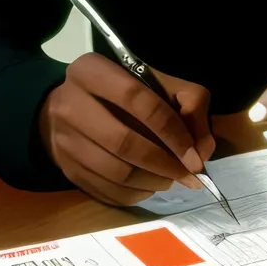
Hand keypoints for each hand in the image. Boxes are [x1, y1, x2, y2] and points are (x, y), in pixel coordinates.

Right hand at [38, 53, 215, 206]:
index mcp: (93, 71)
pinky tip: (150, 186)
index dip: (171, 130)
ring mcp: (62, 139)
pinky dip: (133, 194)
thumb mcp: (160, 82)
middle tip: (188, 175)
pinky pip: (102, 190)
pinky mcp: (64, 168)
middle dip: (164, 163)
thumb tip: (203, 150)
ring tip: (171, 179)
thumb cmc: (124, 90)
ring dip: (151, 181)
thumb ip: (190, 105)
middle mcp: (69, 103)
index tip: (194, 155)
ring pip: (113, 171)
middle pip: (123, 142)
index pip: (138, 100)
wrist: (71, 105)